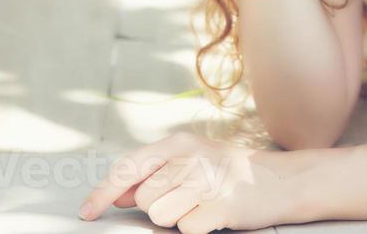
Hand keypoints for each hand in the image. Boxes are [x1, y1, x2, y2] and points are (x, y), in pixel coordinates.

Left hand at [79, 132, 305, 230]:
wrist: (279, 181)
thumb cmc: (228, 172)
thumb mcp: (188, 162)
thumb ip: (151, 174)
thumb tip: (115, 195)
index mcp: (177, 143)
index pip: (128, 167)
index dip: (102, 192)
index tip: (87, 212)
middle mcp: (189, 158)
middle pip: (143, 198)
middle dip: (157, 206)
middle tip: (186, 197)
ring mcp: (206, 182)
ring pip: (160, 216)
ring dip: (177, 218)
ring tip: (200, 205)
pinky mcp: (220, 207)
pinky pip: (187, 230)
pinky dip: (197, 228)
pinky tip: (214, 215)